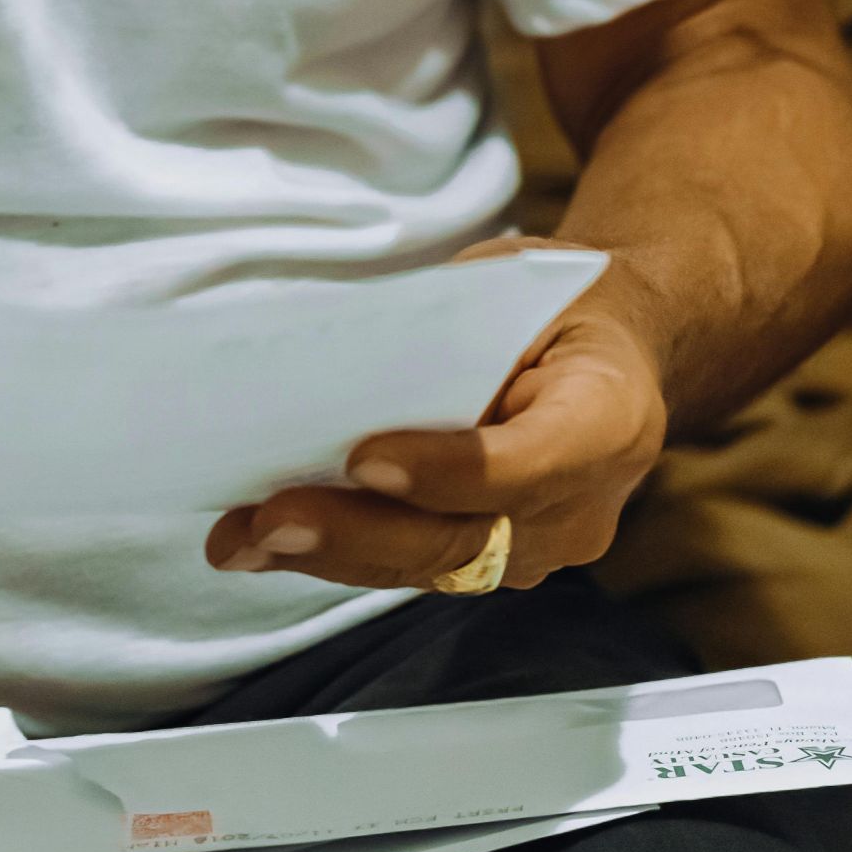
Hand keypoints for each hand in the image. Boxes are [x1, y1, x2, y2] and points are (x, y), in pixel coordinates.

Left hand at [205, 237, 668, 590]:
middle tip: (275, 519)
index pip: (530, 463)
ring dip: (325, 555)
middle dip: (358, 533)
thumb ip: (451, 334)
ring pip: (424, 567)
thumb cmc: (553, 308)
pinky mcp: (485, 563)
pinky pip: (405, 568)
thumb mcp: (517, 284)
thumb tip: (335, 374)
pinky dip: (328, 555)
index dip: (448, 471)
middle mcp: (581, 507)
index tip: (364, 459)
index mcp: (609, 420)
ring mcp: (534, 550)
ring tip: (242, 538)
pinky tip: (254, 545)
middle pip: (464, 539)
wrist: (606, 354)